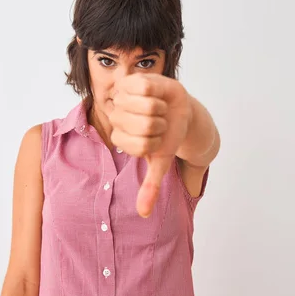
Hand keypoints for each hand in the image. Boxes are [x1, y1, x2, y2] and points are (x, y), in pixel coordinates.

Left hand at [109, 73, 191, 217]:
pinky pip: (145, 88)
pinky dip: (158, 91)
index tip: (157, 138)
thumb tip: (144, 214)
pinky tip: (156, 93)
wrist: (178, 109)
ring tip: (159, 108)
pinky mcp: (129, 80)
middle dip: (161, 125)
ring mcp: (121, 98)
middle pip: (146, 126)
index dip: (157, 142)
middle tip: (160, 121)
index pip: (142, 146)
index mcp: (119, 138)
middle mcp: (116, 118)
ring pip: (148, 107)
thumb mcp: (160, 160)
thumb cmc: (167, 135)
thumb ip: (150, 186)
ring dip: (161, 108)